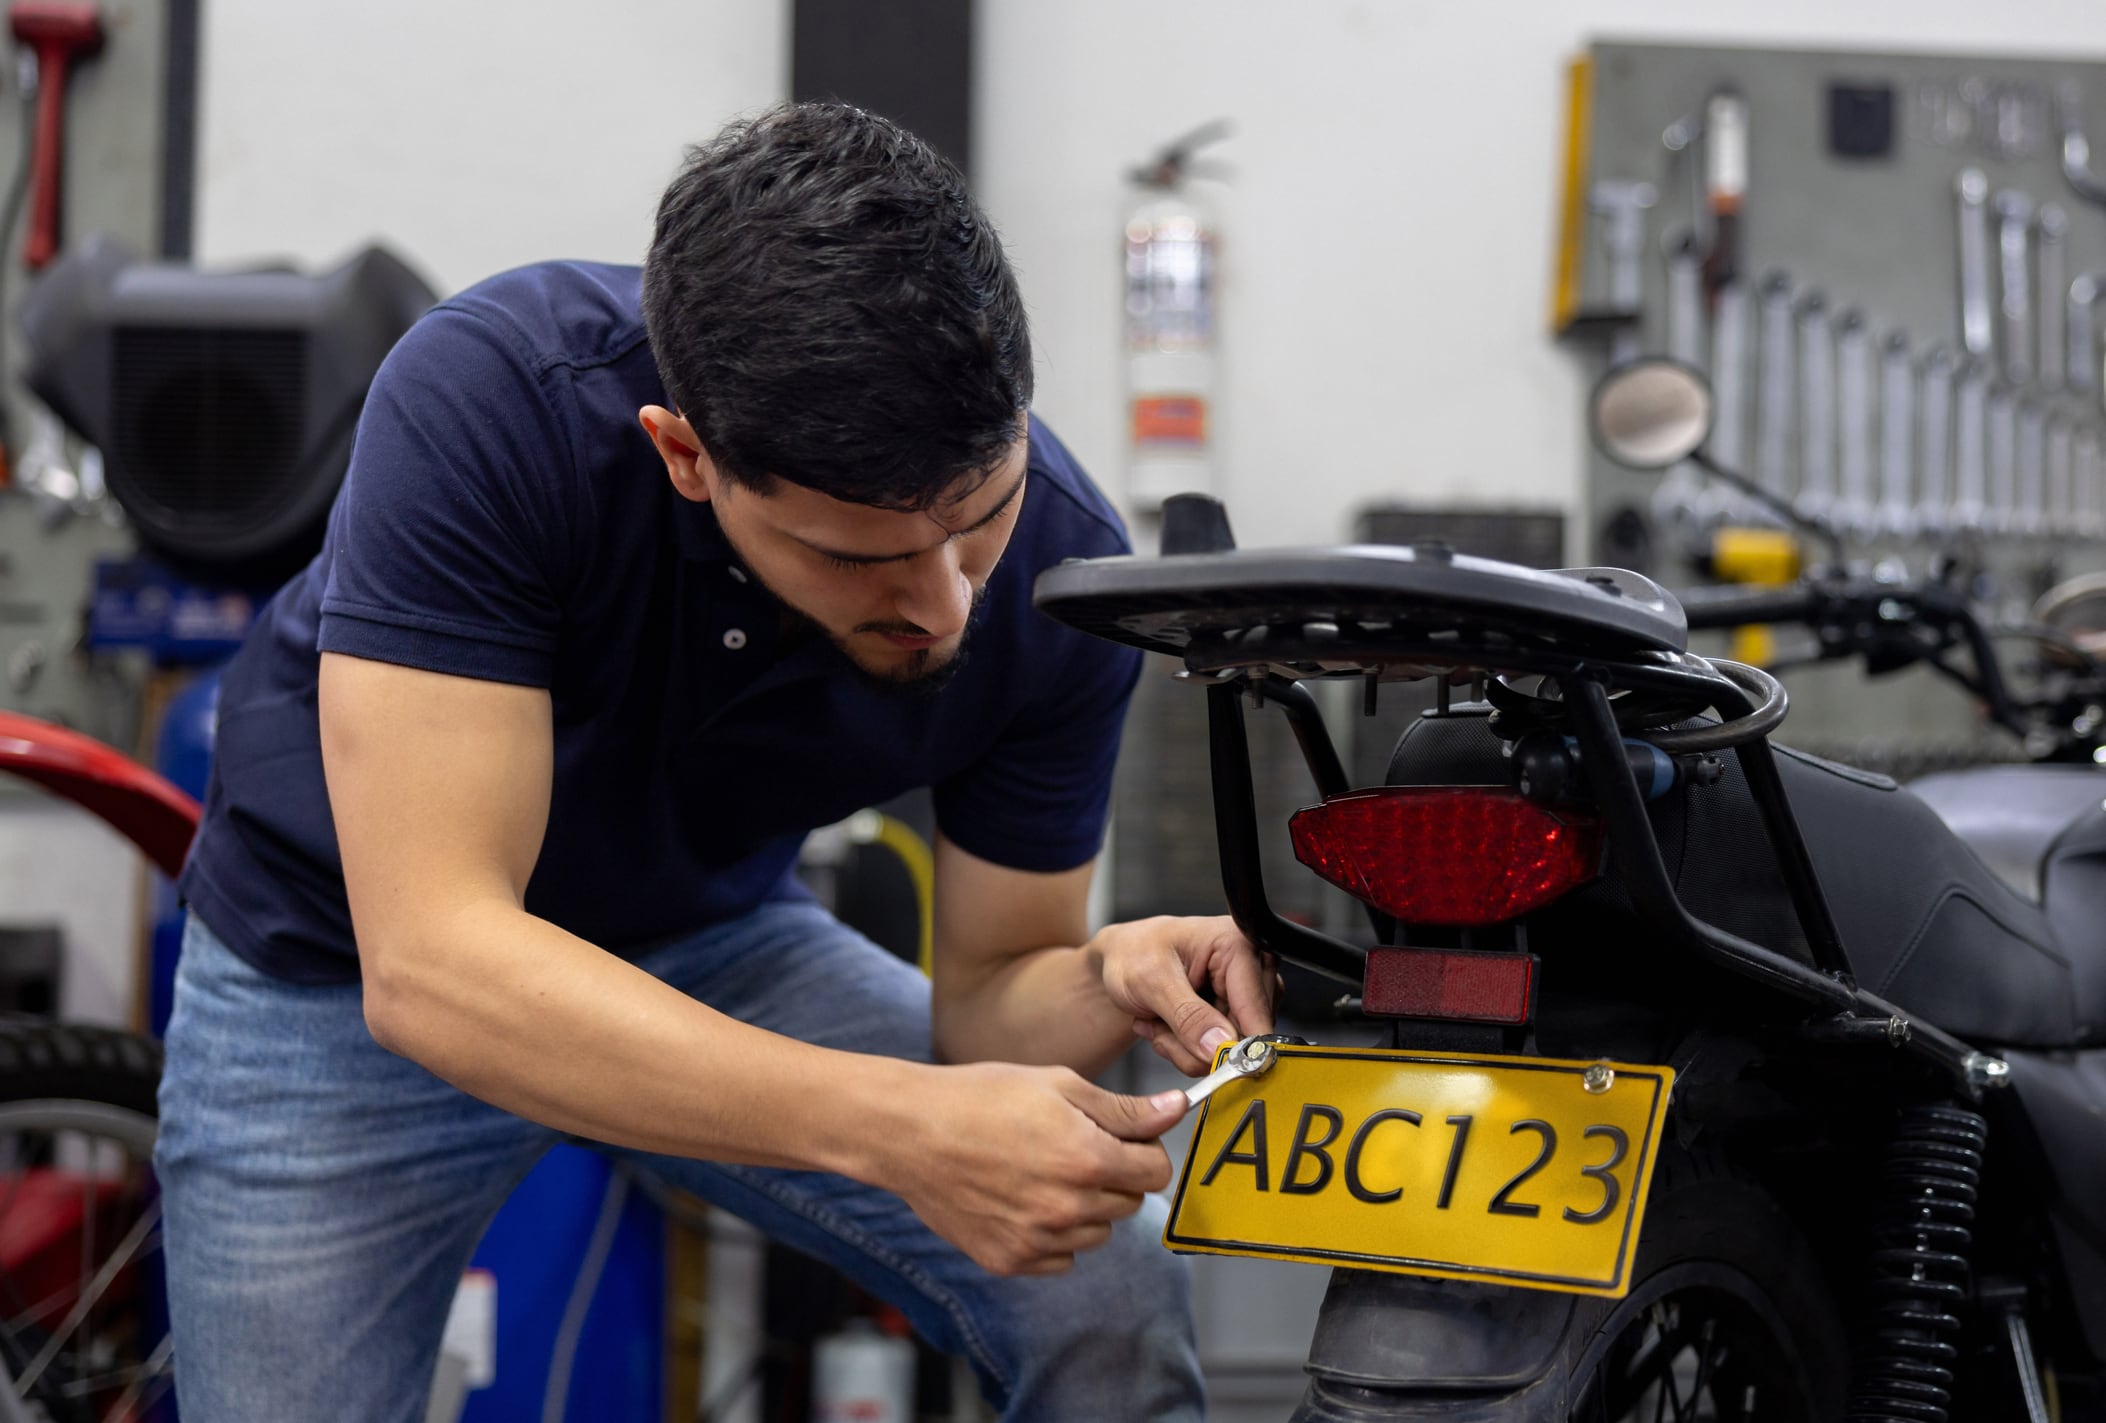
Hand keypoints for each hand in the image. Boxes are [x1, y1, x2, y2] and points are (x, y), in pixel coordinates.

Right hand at [883, 1062, 1185, 1275]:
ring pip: (1096, 1234)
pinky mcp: (1011, 1260)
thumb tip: (1177, 1109)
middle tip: (1073, 1147)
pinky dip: (1052, 1236)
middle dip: (1114, 1175)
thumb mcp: (1058, 1085)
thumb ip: (1123, 1109)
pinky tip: (1023, 1199)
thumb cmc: (980, 1097)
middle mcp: (1068, 1209)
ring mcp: (1038, 1240)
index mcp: (1087, 1159)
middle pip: (1129, 1203)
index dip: (1145, 1150)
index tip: (1124, 1139)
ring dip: (1084, 1208)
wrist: (910, 1132)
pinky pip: (1060, 1258)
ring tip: (1042, 1171)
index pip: (1156, 1172)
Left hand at [1094, 915, 1275, 1075]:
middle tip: (1161, 1028)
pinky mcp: (1235, 1016)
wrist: (1122, 957)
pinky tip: (1167, 1025)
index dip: (1235, 1045)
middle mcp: (1251, 969)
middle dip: (1196, 1046)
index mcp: (1238, 946)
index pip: (1255, 1010)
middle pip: (1244, 1037)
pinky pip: (1218, 1054)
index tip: (1208, 1063)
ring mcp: (1244, 996)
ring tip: (1160, 1021)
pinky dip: (1188, 1050)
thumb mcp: (1151, 981)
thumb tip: (1221, 1045)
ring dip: (1187, 1049)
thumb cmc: (1134, 953)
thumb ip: (1187, 1016)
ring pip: (1229, 1052)